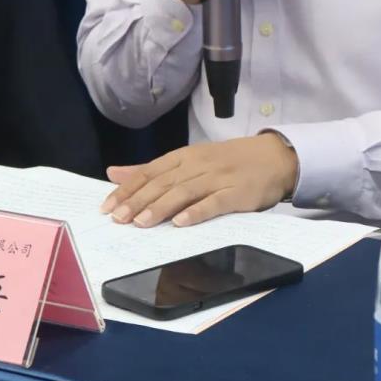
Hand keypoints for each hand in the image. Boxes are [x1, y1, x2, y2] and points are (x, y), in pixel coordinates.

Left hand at [100, 134, 297, 227]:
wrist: (274, 157)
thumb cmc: (227, 161)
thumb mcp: (187, 160)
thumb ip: (151, 170)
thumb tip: (114, 173)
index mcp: (183, 157)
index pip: (148, 173)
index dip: (127, 190)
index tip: (107, 206)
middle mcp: (197, 165)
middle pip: (162, 183)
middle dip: (138, 201)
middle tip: (118, 218)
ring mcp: (217, 178)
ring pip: (184, 192)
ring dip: (161, 207)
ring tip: (142, 223)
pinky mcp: (236, 193)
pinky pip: (214, 203)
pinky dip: (197, 211)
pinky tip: (182, 222)